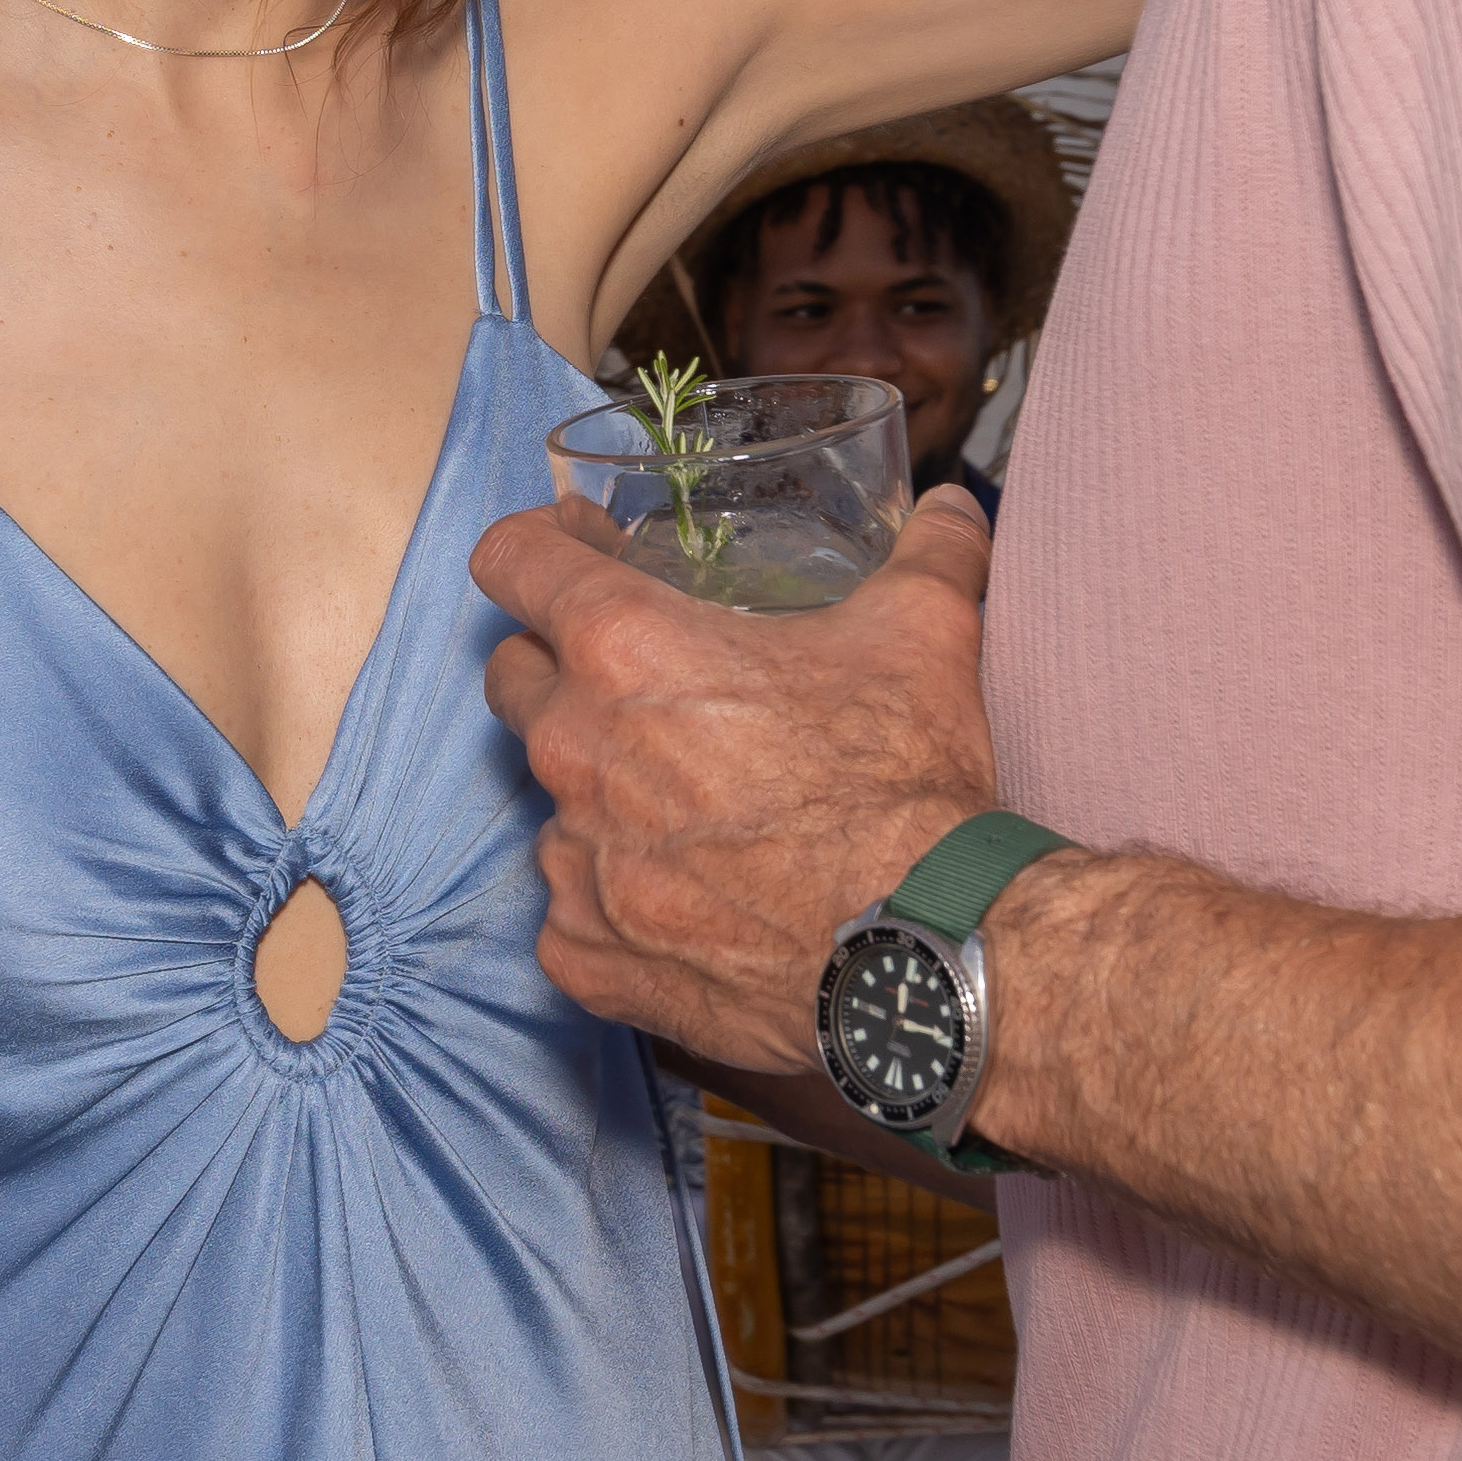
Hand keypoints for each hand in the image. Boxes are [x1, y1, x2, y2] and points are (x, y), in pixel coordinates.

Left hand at [476, 487, 1004, 1074]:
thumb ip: (928, 552)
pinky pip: (572, 911)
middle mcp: (573, 746)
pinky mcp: (583, 952)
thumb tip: (950, 508)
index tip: (573, 555)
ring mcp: (570, 858)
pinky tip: (691, 903)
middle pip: (513, 678)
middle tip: (647, 689)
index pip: (511, 560)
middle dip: (561, 669)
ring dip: (601, 795)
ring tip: (695, 812)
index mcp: (624, 646)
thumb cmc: (904, 782)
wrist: (917, 952)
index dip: (539, 547)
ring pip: (552, 801)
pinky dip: (617, 904)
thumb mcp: (926, 633)